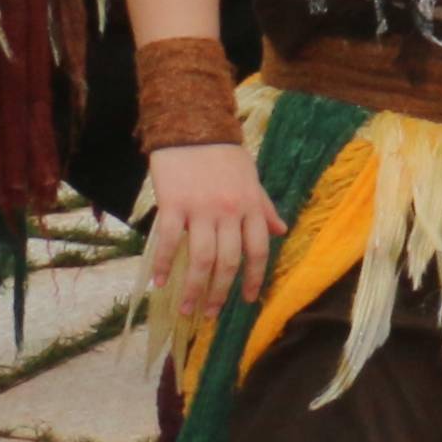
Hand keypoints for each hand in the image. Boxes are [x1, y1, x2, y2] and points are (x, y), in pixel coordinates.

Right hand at [141, 141, 282, 324]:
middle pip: (228, 262)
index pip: (258, 250)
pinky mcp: (174, 204)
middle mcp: (229, 211)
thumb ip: (264, 207)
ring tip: (186, 309)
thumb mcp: (251, 179)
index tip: (247, 300)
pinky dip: (164, 266)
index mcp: (250, 206)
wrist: (193, 126)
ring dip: (193, 289)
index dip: (253, 278)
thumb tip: (281, 230)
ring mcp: (201, 209)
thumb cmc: (223, 155)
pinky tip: (159, 283)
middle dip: (219, 293)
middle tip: (210, 314)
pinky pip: (170, 242)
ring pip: (201, 259)